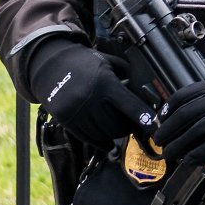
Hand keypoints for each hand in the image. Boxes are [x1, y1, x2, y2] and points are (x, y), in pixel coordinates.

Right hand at [25, 40, 150, 142]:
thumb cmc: (83, 63)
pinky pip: (88, 138)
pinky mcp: (66, 121)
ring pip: (103, 134)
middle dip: (128, 128)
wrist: (50, 66)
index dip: (143, 117)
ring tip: (120, 130)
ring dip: (115, 136)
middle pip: (117, 125)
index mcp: (105, 83)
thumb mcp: (106, 61)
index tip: (154, 125)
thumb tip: (141, 87)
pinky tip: (107, 143)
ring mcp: (77, 112)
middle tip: (133, 126)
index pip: (129, 104)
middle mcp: (91, 100)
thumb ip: (125, 72)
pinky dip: (100, 143)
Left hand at [158, 74, 204, 172]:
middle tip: (159, 140)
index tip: (162, 118)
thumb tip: (196, 111)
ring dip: (177, 145)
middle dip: (167, 129)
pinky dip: (196, 154)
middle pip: (184, 115)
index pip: (184, 94)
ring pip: (192, 131)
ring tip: (169, 153)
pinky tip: (188, 160)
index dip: (169, 108)